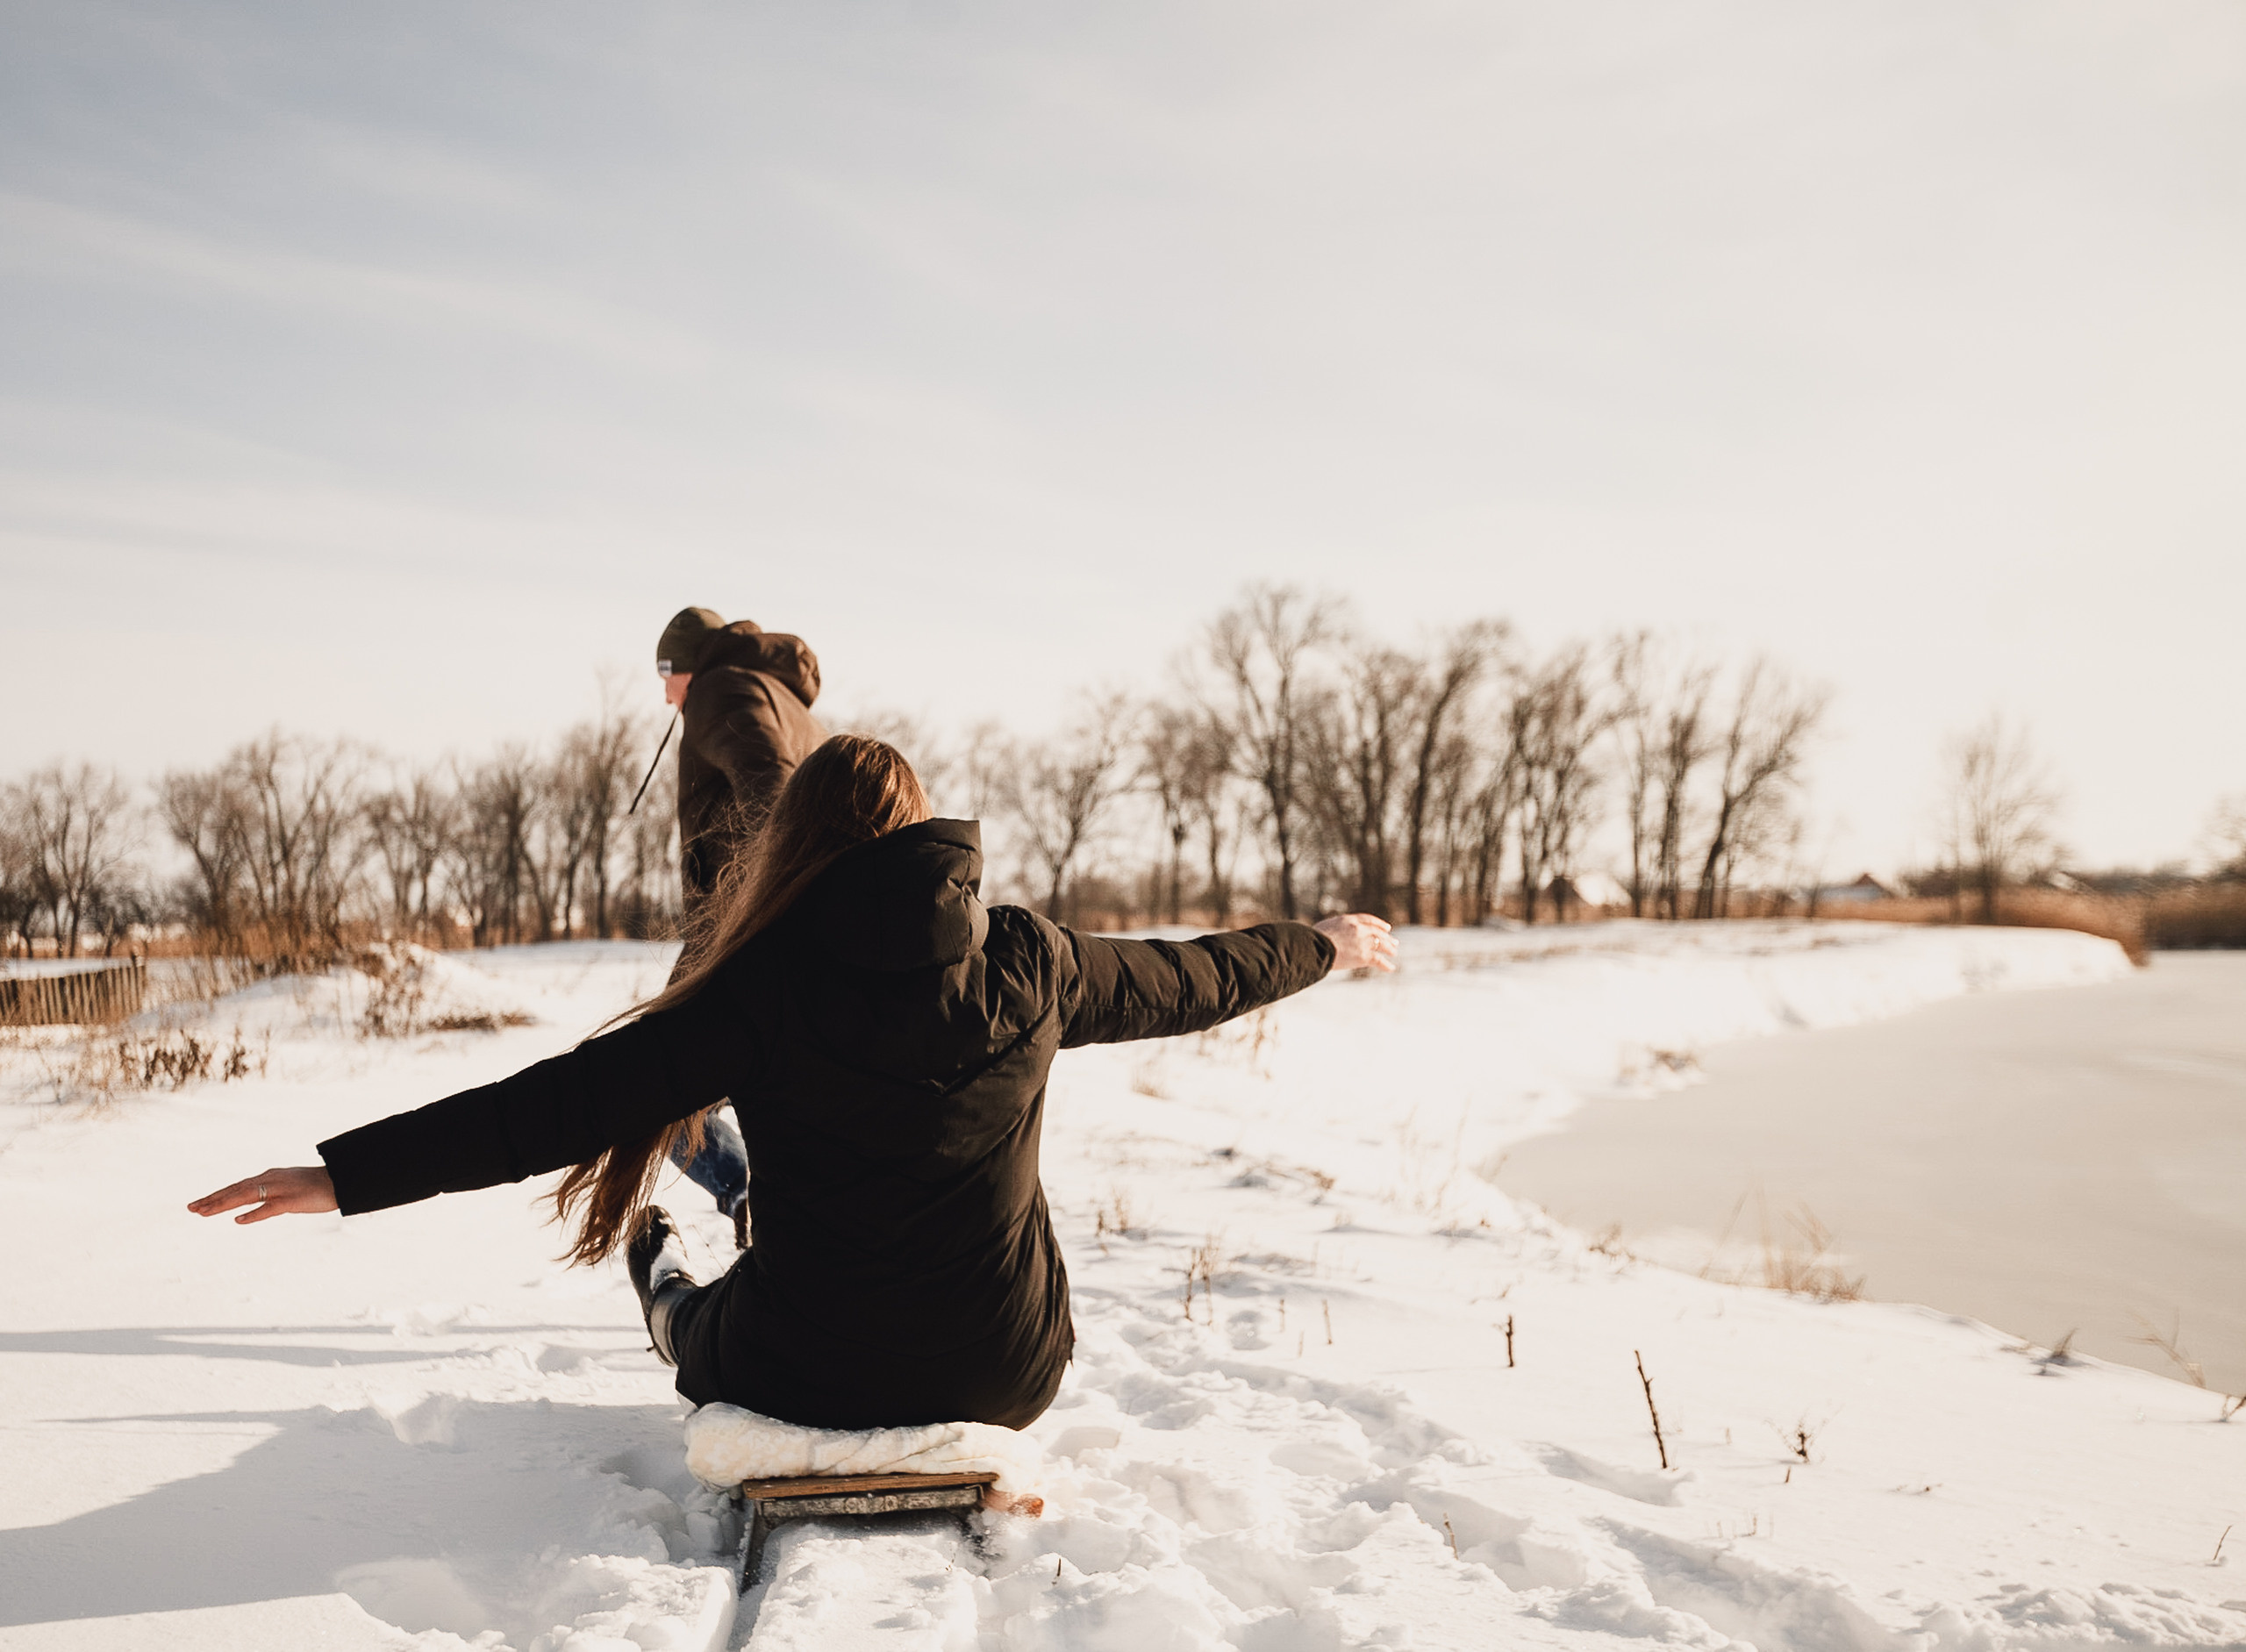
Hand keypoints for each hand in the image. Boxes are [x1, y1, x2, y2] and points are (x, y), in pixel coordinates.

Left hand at [189, 1166, 337, 1223]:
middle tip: (191, 1208)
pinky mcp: (292, 1200)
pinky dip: (253, 1214)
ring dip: (223, 1204)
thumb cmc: (317, 1187)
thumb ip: (269, 1198)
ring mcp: (280, 1189)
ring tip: (204, 1212)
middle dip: (212, 1199)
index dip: (217, 1195)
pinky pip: (269, 1208)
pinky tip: (238, 1220)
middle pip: (235, 1190)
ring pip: (245, 1196)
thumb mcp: (289, 1190)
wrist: (341, 1181)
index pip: (237, 1186)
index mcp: (269, 1177)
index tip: (198, 1204)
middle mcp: (270, 1180)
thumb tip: (251, 1210)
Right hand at [1314, 913, 1397, 972]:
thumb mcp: (1324, 927)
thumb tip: (1332, 935)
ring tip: (1394, 953)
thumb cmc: (1312, 939)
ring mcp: (1362, 942)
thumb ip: (1334, 929)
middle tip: (1394, 941)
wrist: (1314, 947)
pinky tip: (1391, 968)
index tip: (1387, 928)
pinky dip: (1386, 965)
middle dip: (1387, 937)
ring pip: (1381, 944)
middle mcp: (1358, 928)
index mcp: (1348, 920)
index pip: (1368, 919)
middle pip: (1377, 932)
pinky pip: (1379, 960)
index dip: (1379, 924)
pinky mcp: (1363, 956)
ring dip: (1389, 948)